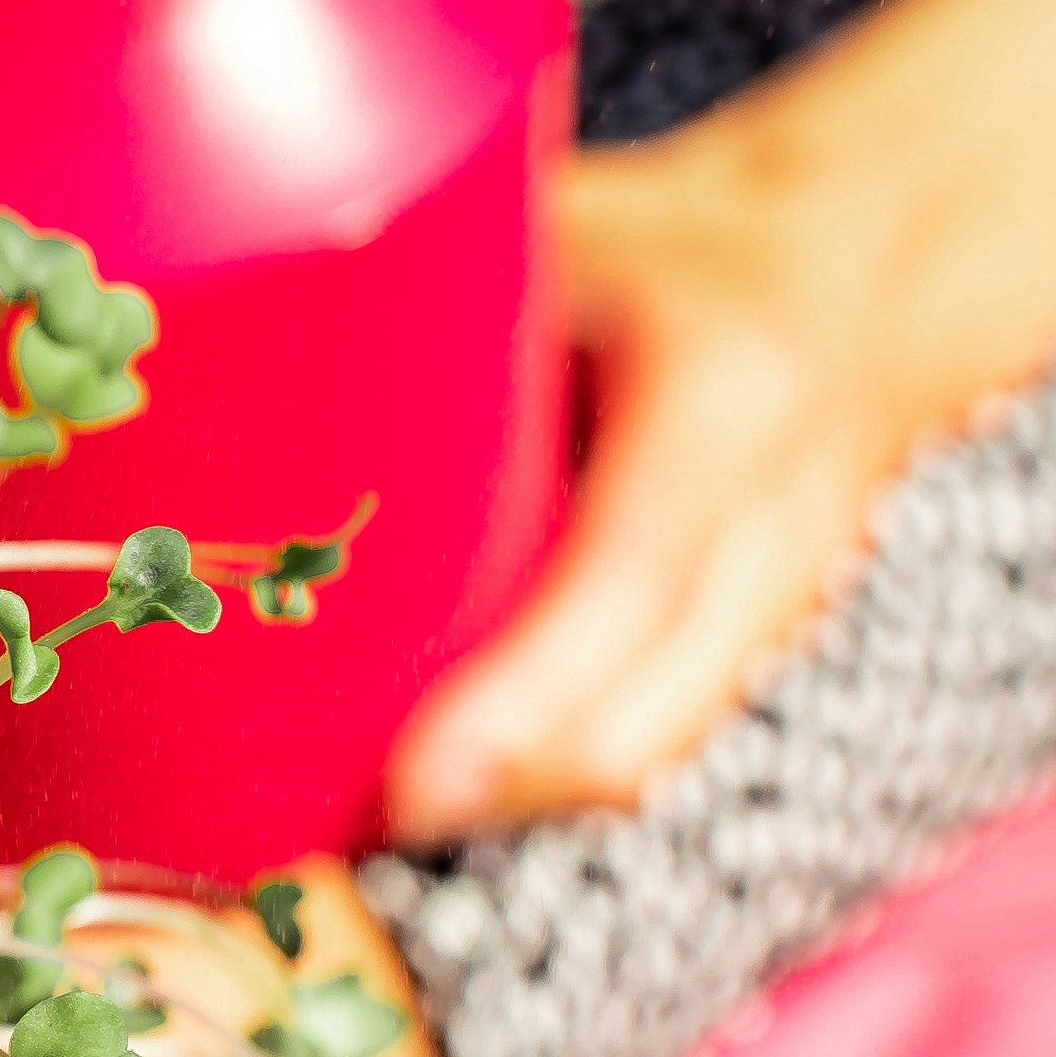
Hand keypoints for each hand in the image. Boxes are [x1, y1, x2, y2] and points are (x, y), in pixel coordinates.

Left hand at [380, 139, 917, 839]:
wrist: (862, 261)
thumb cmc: (661, 235)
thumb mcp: (558, 226)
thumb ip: (412, 287)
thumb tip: (192, 348)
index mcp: (723, 386)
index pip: (628, 577)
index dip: (521, 700)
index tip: (408, 790)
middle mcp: (784, 505)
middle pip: (646, 715)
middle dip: (492, 796)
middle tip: (329, 830)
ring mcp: (797, 586)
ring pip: (657, 747)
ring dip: (516, 806)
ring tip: (361, 822)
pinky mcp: (774, 630)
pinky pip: (666, 730)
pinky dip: (560, 772)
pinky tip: (450, 790)